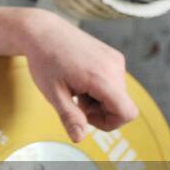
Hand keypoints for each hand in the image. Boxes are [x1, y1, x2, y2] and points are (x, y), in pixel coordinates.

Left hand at [20, 11, 138, 142]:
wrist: (43, 32)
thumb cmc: (45, 61)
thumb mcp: (53, 93)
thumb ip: (69, 117)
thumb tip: (79, 137)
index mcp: (101, 77)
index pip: (127, 112)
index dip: (109, 123)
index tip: (85, 116)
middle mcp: (114, 67)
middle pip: (121, 106)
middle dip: (99, 111)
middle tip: (74, 100)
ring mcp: (115, 60)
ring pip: (117, 95)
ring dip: (97, 99)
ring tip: (75, 87)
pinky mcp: (113, 56)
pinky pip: (114, 83)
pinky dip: (99, 88)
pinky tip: (79, 79)